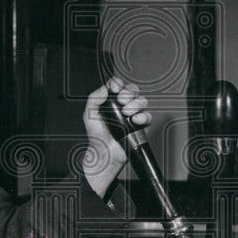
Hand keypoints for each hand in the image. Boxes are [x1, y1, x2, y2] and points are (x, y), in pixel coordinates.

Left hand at [82, 77, 150, 197]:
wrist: (105, 153)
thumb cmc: (96, 136)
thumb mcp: (89, 115)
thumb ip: (94, 99)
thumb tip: (104, 89)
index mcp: (110, 101)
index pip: (117, 86)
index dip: (118, 84)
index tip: (115, 89)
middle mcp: (123, 106)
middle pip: (132, 90)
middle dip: (128, 93)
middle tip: (121, 101)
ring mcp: (133, 115)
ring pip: (141, 101)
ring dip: (136, 104)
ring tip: (126, 112)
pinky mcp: (141, 126)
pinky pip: (147, 116)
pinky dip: (142, 116)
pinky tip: (134, 120)